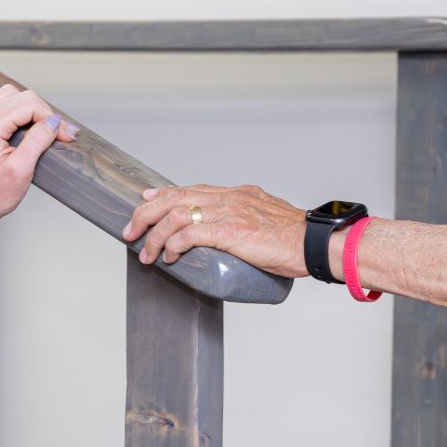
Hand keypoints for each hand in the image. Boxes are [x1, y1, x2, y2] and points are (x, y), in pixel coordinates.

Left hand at [0, 86, 79, 235]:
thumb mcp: (22, 170)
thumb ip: (38, 140)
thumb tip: (53, 122)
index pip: (29, 104)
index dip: (50, 118)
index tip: (64, 134)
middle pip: (20, 96)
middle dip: (42, 113)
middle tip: (57, 133)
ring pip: (7, 95)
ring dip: (26, 108)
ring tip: (37, 127)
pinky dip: (8, 106)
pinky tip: (15, 120)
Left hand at [121, 184, 308, 276]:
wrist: (314, 243)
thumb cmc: (296, 240)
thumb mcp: (266, 220)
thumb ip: (246, 222)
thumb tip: (234, 237)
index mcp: (238, 194)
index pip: (192, 189)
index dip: (164, 194)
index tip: (147, 200)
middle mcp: (230, 198)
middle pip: (176, 197)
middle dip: (146, 214)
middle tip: (131, 231)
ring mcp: (229, 212)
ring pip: (176, 215)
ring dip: (155, 235)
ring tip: (146, 253)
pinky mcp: (230, 231)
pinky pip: (190, 233)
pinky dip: (173, 244)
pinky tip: (168, 257)